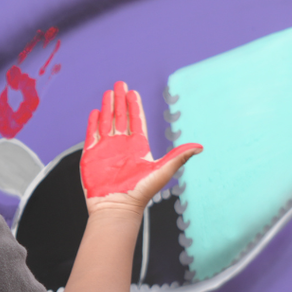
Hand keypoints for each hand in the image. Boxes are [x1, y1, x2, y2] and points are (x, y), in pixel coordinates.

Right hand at [80, 81, 200, 211]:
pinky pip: (92, 134)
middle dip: (120, 101)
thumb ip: (178, 157)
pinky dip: (93, 122)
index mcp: (138, 147)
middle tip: (119, 84)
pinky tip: (95, 112)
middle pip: (121, 117)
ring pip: (106, 122)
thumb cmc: (140, 192)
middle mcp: (122, 145)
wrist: (116, 207)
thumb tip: (200, 147)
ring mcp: (106, 149)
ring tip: (108, 93)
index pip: (136, 121)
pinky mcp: (91, 155)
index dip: (134, 106)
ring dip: (107, 107)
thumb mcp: (161, 171)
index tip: (133, 92)